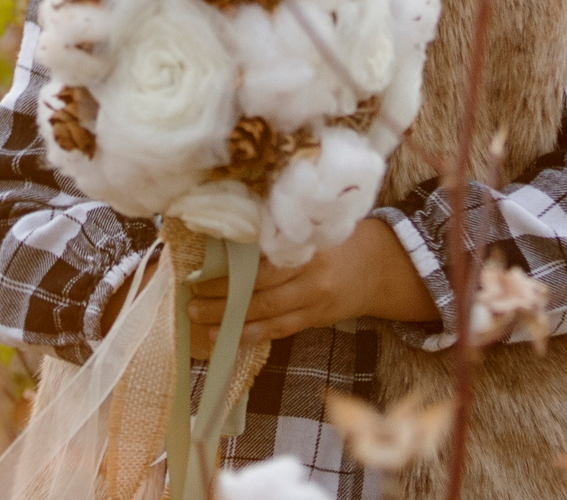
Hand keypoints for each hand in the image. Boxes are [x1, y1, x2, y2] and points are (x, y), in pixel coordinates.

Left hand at [186, 218, 434, 355]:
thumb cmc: (335, 240)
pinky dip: (252, 334)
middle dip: (222, 298)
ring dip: (230, 321)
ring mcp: (314, 302)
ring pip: (266, 316)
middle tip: (190, 299)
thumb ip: (280, 234)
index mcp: (309, 247)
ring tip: (199, 321)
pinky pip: (278, 330)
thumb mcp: (313, 228)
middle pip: (260, 291)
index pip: (265, 262)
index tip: (200, 269)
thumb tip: (228, 233)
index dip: (231, 270)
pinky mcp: (314, 320)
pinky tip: (228, 337)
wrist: (376, 269)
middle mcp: (312, 277)